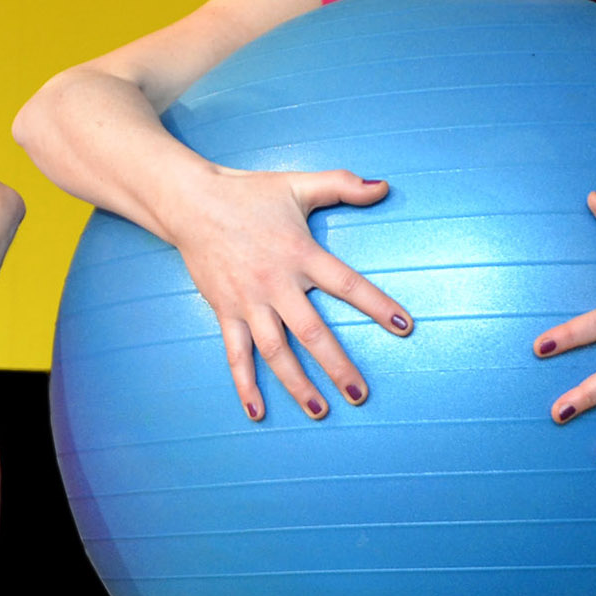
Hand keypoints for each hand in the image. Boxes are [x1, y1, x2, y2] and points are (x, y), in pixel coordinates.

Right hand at [171, 168, 413, 418]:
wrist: (192, 203)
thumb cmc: (248, 194)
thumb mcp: (299, 184)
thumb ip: (345, 185)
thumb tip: (385, 187)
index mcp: (301, 254)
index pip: (347, 285)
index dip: (377, 306)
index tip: (403, 327)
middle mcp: (276, 283)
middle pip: (312, 333)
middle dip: (337, 366)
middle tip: (360, 395)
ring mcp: (248, 302)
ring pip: (275, 352)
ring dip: (297, 385)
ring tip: (319, 411)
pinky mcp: (225, 311)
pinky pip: (236, 354)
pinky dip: (245, 384)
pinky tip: (257, 411)